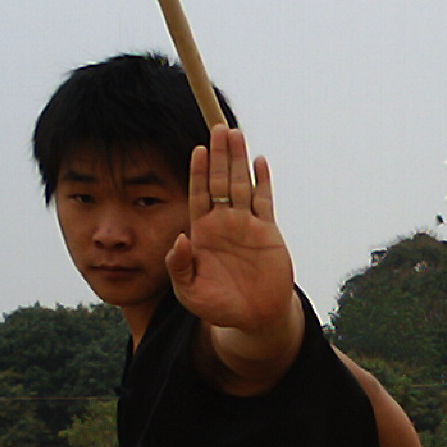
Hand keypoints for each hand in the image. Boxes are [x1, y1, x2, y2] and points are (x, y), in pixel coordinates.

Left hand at [166, 125, 295, 340]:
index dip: (198, 172)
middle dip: (219, 155)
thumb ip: (179, 266)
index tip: (197, 150)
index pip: (198, 194)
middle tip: (218, 128)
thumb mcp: (189, 291)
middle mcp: (224, 223)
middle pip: (220, 181)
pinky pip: (264, 201)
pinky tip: (258, 162)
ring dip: (238, 160)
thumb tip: (179, 239)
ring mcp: (246, 225)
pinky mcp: (268, 232)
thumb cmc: (219, 306)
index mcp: (203, 233)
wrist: (255, 318)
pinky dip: (261, 181)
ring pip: (241, 184)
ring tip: (235, 133)